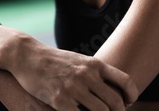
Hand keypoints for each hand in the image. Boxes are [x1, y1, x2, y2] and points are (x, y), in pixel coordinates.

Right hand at [8, 38, 137, 110]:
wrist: (27, 56)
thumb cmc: (54, 60)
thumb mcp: (78, 60)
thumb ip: (95, 73)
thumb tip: (113, 88)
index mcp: (94, 64)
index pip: (125, 81)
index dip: (132, 95)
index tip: (129, 102)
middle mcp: (87, 75)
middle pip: (116, 102)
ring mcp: (73, 89)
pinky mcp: (60, 101)